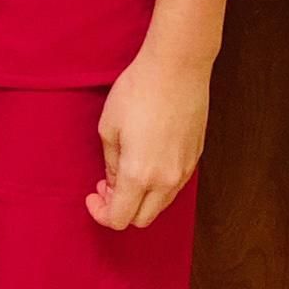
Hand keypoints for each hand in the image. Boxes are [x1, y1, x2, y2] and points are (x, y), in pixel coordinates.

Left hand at [87, 48, 211, 230]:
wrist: (177, 69)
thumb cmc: (138, 91)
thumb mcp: (109, 127)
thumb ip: (110, 163)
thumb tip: (114, 182)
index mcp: (139, 175)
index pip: (120, 218)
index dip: (101, 213)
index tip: (93, 196)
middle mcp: (166, 181)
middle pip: (142, 219)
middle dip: (120, 209)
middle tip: (106, 184)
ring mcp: (185, 171)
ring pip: (160, 204)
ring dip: (140, 198)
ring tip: (124, 169)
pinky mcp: (195, 159)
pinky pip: (174, 186)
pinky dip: (157, 185)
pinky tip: (145, 161)